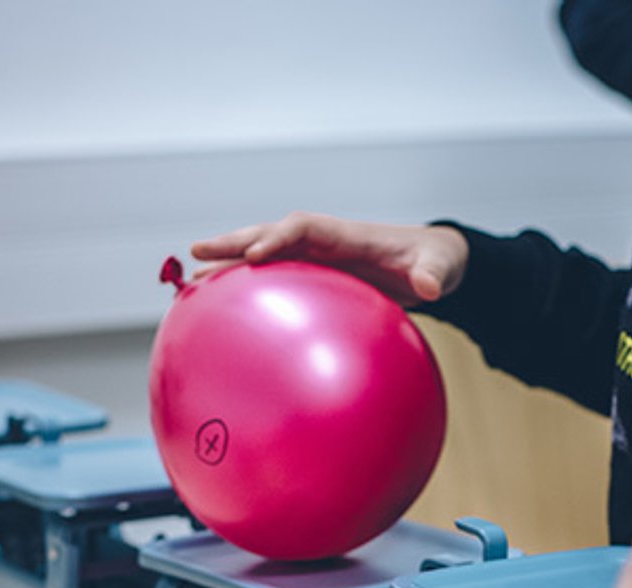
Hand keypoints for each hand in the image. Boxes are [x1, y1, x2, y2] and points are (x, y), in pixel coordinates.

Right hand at [191, 213, 468, 306]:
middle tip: (197, 254)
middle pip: (270, 234)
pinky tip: (222, 315)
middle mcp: (325, 241)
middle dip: (234, 242)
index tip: (255, 256)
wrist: (433, 262)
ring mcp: (316, 258)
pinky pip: (275, 280)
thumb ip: (432, 275)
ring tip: (191, 284)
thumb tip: (428, 287)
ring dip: (230, 266)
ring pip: (265, 256)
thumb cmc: (436, 262)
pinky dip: (247, 290)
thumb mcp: (440, 269)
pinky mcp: (315, 276)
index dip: (278, 237)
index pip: (305, 228)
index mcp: (348, 235)